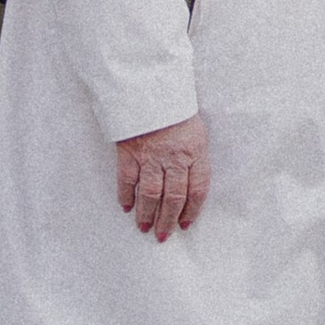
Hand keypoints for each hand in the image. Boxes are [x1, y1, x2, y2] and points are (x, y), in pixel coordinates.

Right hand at [115, 114, 209, 240]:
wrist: (150, 89)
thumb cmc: (176, 110)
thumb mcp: (196, 130)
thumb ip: (194, 156)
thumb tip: (191, 184)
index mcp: (195, 151)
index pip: (198, 189)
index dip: (192, 210)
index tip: (185, 224)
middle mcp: (174, 157)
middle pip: (174, 197)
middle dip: (168, 220)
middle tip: (163, 236)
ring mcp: (151, 156)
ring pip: (151, 194)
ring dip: (147, 215)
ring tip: (144, 228)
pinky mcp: (130, 152)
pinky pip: (128, 181)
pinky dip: (126, 196)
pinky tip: (126, 207)